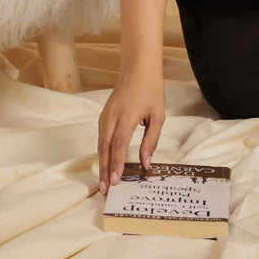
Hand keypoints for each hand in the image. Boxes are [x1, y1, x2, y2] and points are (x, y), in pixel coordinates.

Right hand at [98, 65, 165, 193]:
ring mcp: (105, 115)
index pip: (119, 144)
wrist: (138, 67)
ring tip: (105, 183)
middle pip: (105, 148)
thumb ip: (151, 140)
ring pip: (101, 144)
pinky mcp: (104, 115)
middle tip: (106, 190)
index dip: (117, 164)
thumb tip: (146, 163)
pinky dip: (102, 153)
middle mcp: (112, 115)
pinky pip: (101, 137)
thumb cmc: (151, 89)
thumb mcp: (158, 114)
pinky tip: (105, 164)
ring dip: (102, 164)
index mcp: (128, 115)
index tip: (116, 181)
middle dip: (105, 170)